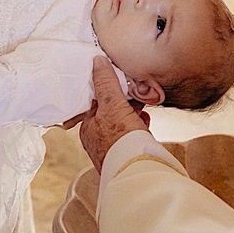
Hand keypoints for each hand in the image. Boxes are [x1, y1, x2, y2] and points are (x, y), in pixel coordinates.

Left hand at [79, 56, 150, 172]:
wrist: (138, 171)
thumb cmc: (121, 140)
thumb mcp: (112, 105)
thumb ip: (106, 83)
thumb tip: (98, 61)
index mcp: (88, 128)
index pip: (97, 102)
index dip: (109, 90)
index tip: (122, 83)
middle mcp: (97, 140)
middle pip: (111, 113)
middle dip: (125, 103)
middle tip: (137, 95)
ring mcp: (111, 150)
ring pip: (123, 125)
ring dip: (133, 115)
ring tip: (144, 108)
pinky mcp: (126, 156)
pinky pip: (132, 137)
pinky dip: (139, 128)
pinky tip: (146, 124)